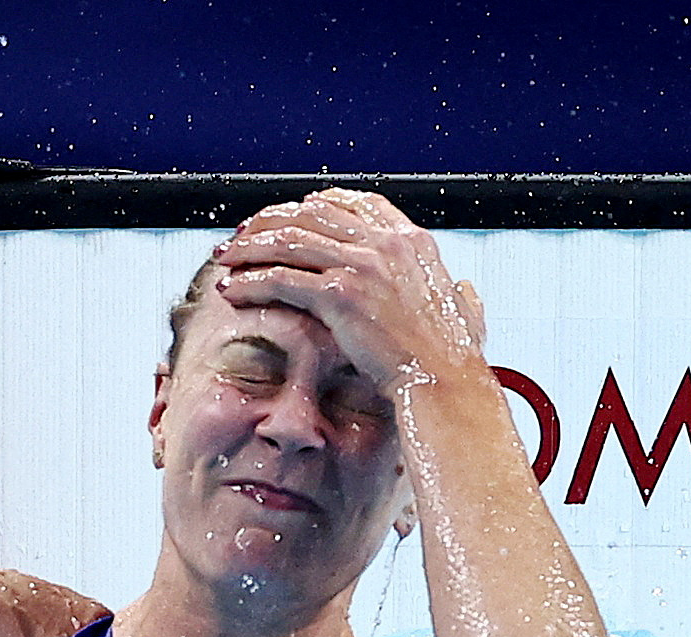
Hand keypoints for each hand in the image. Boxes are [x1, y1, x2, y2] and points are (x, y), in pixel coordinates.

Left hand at [211, 188, 486, 390]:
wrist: (443, 382)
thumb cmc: (453, 359)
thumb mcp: (463, 312)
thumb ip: (461, 295)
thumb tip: (466, 291)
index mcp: (410, 239)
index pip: (351, 201)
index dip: (310, 205)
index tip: (283, 218)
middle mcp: (385, 243)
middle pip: (310, 212)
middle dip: (269, 221)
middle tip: (241, 237)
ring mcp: (362, 265)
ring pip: (288, 240)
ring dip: (250, 248)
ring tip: (225, 260)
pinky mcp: (341, 294)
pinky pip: (281, 278)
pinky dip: (250, 281)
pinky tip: (230, 291)